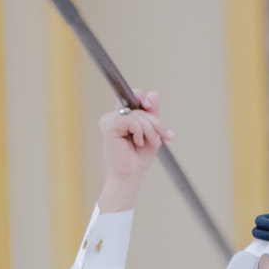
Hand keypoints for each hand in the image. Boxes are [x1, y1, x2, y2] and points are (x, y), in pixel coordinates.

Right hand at [97, 92, 171, 212]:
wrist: (131, 175)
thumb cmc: (139, 157)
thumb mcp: (151, 132)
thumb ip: (151, 114)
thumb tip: (154, 93)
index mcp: (122, 116)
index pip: (133, 96)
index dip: (142, 97)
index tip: (150, 106)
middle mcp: (113, 116)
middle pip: (138, 104)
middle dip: (154, 121)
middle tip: (161, 137)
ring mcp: (109, 120)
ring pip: (136, 114)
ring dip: (149, 129)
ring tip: (149, 142)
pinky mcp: (108, 126)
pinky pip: (130, 120)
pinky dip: (139, 131)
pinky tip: (136, 142)